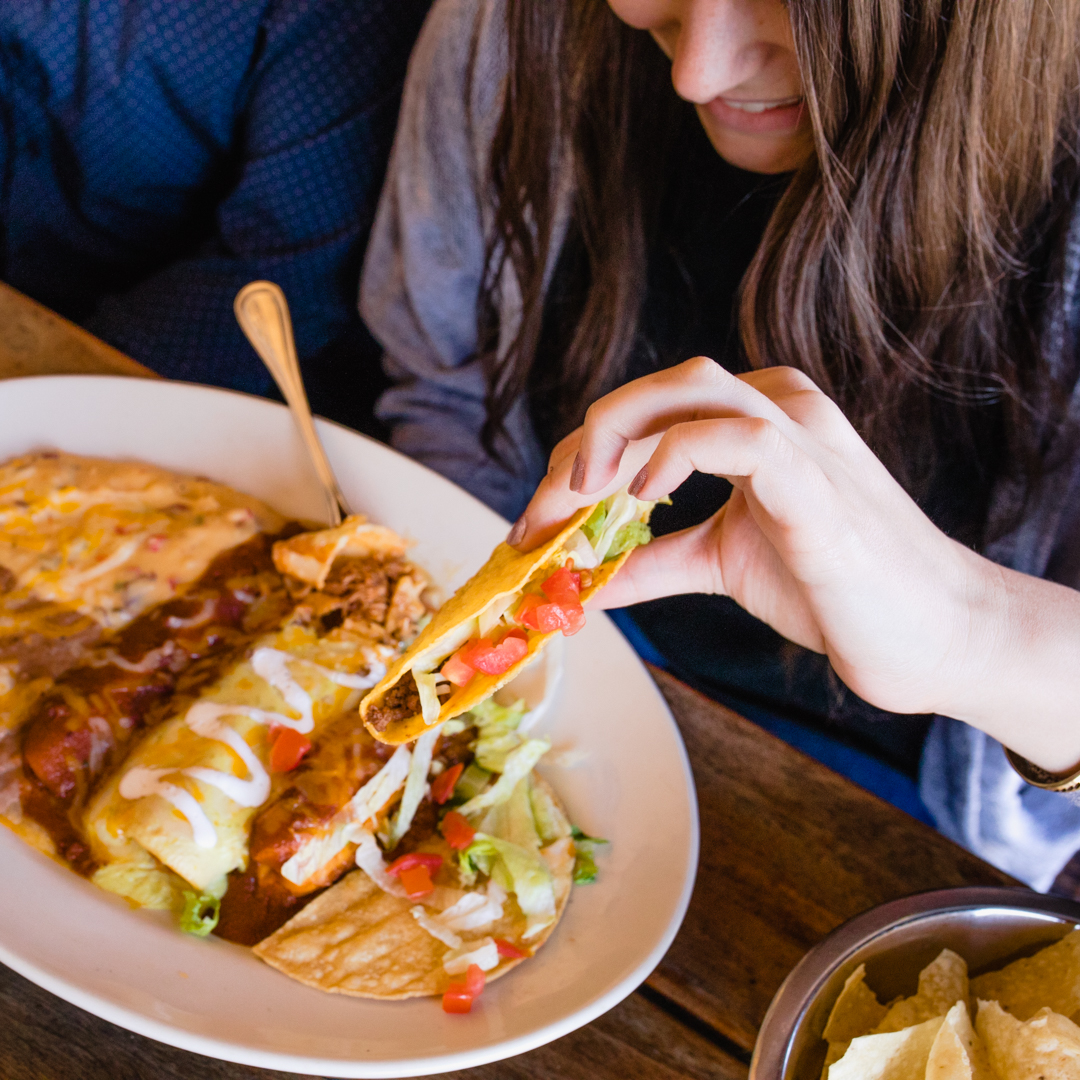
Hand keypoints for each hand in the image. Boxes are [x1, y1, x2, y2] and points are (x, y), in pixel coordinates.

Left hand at [513, 356, 994, 718]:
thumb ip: (656, 560)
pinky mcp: (815, 477)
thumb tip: (586, 577)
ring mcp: (800, 433)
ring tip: (574, 500)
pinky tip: (642, 497)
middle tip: (538, 518)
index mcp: (754, 421)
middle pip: (654, 392)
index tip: (537, 524)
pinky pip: (736, 434)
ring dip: (612, 437)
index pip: (647, 416)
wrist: (933, 636)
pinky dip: (676, 454)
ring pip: (689, 385)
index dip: (579, 463)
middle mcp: (775, 408)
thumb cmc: (838, 591)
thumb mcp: (721, 566)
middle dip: (582, 450)